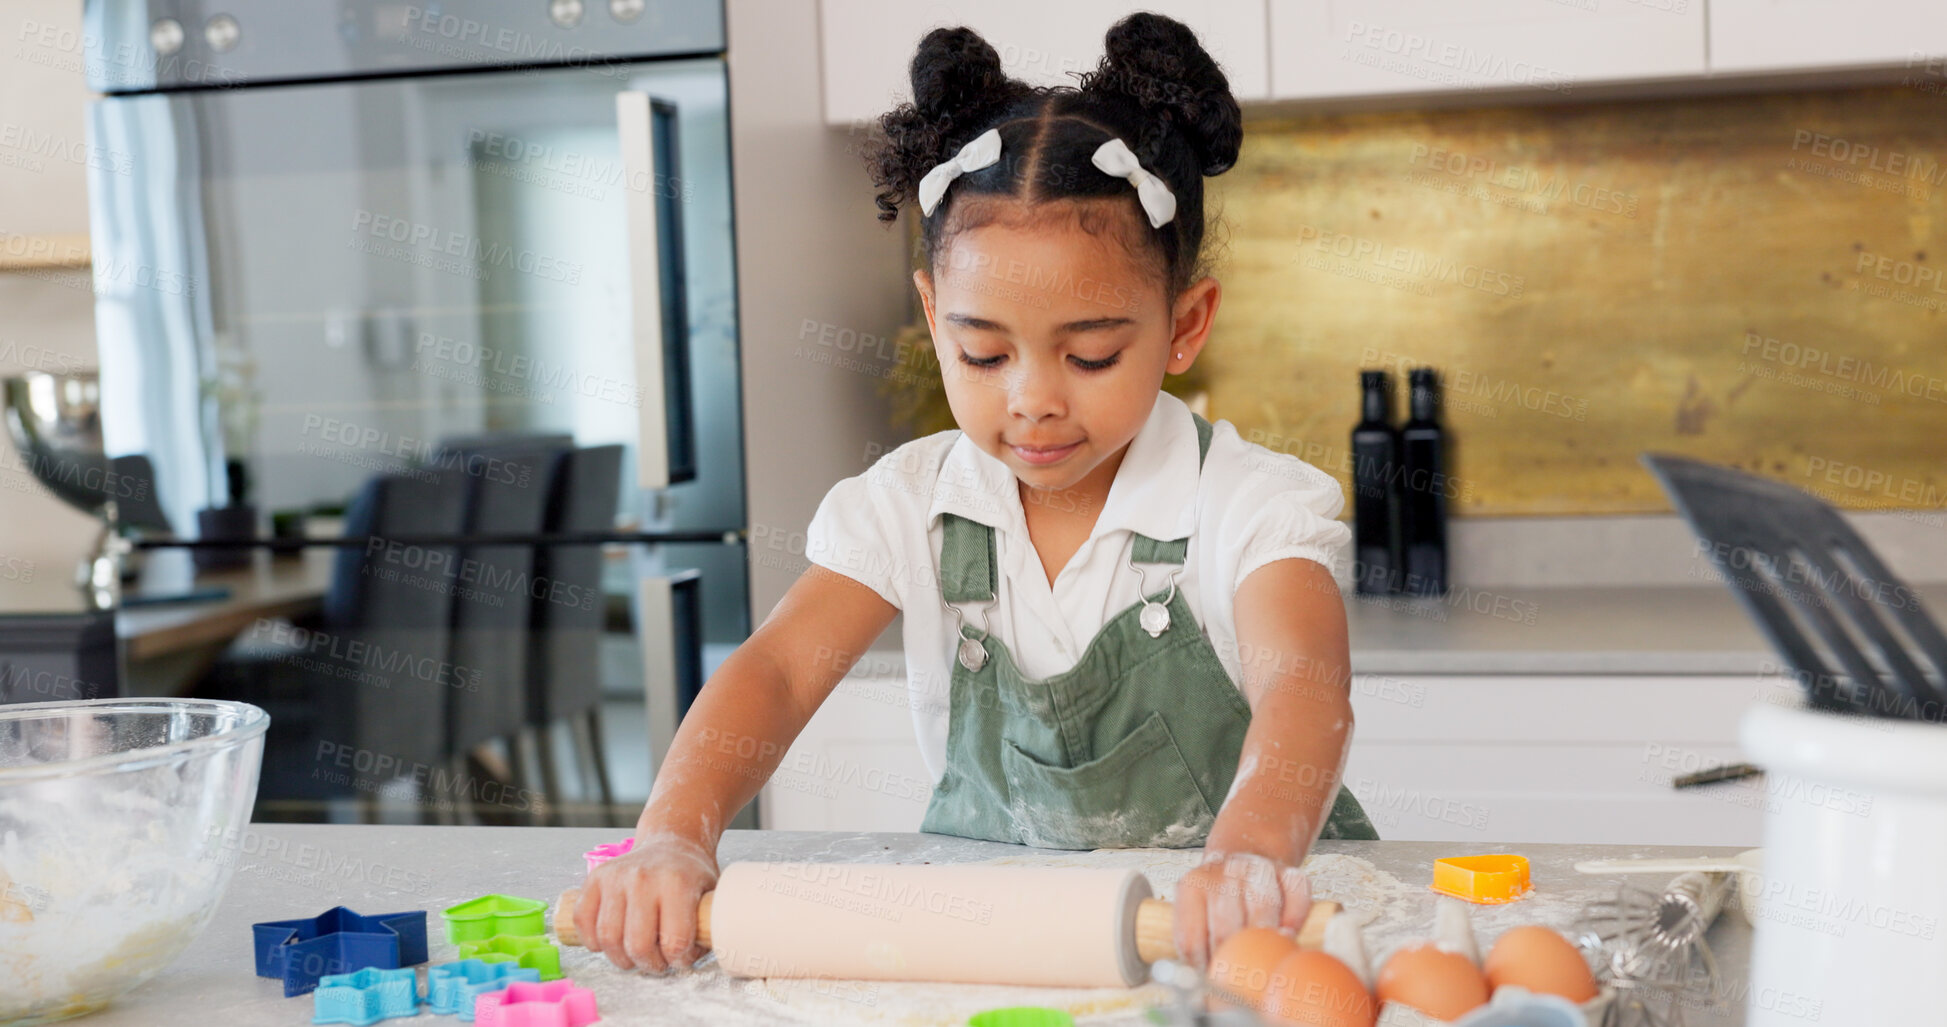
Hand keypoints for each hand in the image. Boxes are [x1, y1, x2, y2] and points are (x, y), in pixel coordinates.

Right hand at [573, 832, 718, 972]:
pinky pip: (583, 920)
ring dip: (621, 958)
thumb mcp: (712, 893)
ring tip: (634, 956)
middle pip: (638, 945)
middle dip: (649, 965)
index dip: (679, 960)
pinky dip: (592, 941)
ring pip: (607, 938)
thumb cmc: (691, 874)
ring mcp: (616, 877)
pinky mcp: (595, 879)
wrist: (671, 841)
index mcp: (676, 882)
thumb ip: (709, 924)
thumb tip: (701, 957)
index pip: (674, 941)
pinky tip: (608, 943)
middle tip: (657, 963)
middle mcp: (643, 878)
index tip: (681, 958)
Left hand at [1172, 850, 1312, 971]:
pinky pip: (1297, 894)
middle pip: (1226, 925)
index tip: (1213, 983)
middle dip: (1234, 957)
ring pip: (1263, 904)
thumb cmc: (1219, 898)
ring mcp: (1257, 868)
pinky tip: (1288, 933)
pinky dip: (1295, 917)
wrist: (1245, 855)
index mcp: (1192, 885)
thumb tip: (1205, 999)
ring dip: (1266, 936)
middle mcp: (1224, 872)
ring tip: (1266, 958)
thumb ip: (1198, 946)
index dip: (1203, 968)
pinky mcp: (1288, 871)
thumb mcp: (1197, 913)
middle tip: (1241, 977)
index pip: (1192, 938)